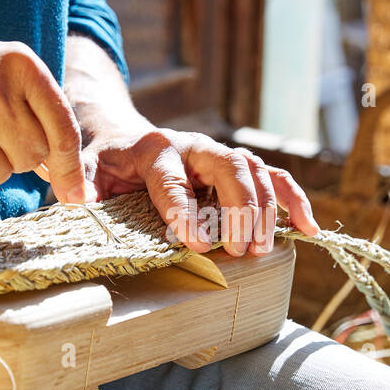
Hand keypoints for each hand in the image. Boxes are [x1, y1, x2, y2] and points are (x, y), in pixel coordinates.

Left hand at [81, 126, 320, 256]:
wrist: (122, 139)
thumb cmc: (103, 162)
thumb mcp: (83, 168)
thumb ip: (79, 181)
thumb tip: (79, 199)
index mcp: (154, 149)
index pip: (172, 179)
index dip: (184, 210)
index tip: (197, 244)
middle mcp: (193, 146)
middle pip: (228, 168)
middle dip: (239, 208)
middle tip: (241, 250)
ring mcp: (219, 155)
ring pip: (255, 171)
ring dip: (266, 209)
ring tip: (264, 249)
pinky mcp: (236, 170)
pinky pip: (273, 179)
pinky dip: (294, 202)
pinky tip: (309, 230)